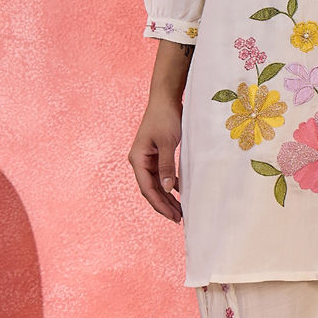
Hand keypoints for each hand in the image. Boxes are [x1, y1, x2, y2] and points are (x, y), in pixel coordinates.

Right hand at [129, 96, 183, 221]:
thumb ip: (166, 166)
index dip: (160, 204)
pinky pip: (161, 175)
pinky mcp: (155, 155)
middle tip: (179, 219)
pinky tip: (180, 193)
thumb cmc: (165, 117)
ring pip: (156, 184)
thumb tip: (167, 189)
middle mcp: (139, 161)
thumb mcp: (167, 142)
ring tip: (180, 211)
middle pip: (151, 189)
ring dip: (167, 197)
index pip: (147, 189)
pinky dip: (170, 185)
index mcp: (138, 159)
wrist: (165, 99)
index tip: (173, 216)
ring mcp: (147, 159)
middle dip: (164, 205)